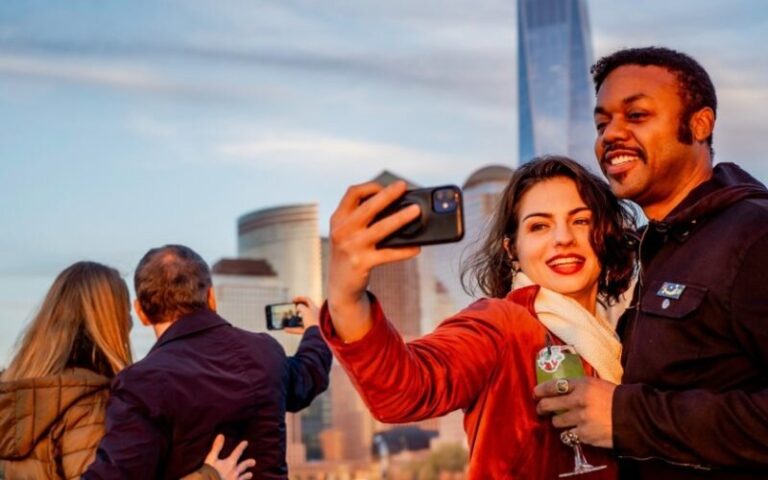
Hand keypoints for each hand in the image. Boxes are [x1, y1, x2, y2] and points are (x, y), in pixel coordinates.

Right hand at [204, 434, 254, 479]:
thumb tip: (221, 435)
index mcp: (230, 463)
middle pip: (243, 466)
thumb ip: (216, 447)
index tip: (246, 442)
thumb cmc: (209, 473)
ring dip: (246, 475)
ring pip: (243, 477)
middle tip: (253, 462)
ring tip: (250, 474)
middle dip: (248, 463)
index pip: (237, 452)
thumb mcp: (211, 459)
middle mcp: (235, 472)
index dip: (241, 447)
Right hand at [284, 295, 318, 333]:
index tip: (292, 300)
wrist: (317, 334)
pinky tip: (286, 329)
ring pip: (302, 320)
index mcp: (315, 308)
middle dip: (298, 309)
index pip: (307, 300)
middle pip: (305, 309)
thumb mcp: (305, 311)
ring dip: (294, 319)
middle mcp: (314, 315)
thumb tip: (298, 307)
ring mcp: (312, 323)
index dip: (300, 298)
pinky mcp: (309, 330)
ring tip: (288, 319)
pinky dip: (293, 329)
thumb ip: (301, 307)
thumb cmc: (312, 321)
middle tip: (292, 309)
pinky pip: (299, 329)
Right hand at [327, 180, 420, 341]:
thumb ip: (360, 219)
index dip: (370, 187)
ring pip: (381, 229)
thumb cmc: (349, 254)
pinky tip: (416, 248)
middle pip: (368, 207)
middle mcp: (342, 231)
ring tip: (416, 211)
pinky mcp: (362, 264)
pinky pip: (388, 254)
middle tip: (402, 186)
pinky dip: (404, 250)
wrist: (340, 287)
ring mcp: (351, 248)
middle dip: (387, 195)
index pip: (352, 193)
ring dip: (400, 218)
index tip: (384, 187)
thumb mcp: (346, 234)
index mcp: (338, 219)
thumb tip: (394, 205)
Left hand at [533, 377, 616, 447]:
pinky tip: (574, 432)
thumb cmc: (617, 398)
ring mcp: (580, 418)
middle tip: (541, 410)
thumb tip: (562, 388)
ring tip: (563, 421)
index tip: (536, 393)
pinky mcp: (584, 434)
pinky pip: (567, 436)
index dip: (541, 390)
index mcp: (582, 384)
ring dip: (557, 422)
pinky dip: (569, 435)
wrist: (635, 416)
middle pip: (548, 404)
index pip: (553, 385)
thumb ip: (580, 386)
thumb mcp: (598, 384)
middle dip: (541, 408)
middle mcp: (578, 400)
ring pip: (556, 422)